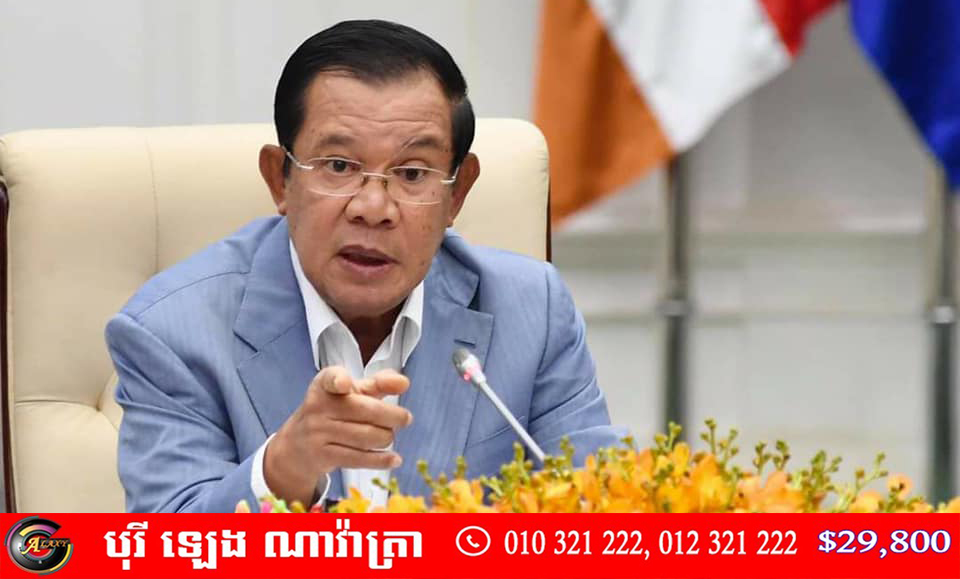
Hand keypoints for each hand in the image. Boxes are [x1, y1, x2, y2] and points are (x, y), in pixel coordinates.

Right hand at [263, 366, 412, 505]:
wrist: (296, 445)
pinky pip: (358, 459)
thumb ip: (379, 383)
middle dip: (392, 416)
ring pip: (366, 437)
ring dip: (386, 437)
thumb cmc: (333, 412)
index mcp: (324, 385)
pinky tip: (394, 459)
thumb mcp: (351, 392)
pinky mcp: (323, 456)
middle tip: (405, 418)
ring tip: (389, 435)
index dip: (338, 380)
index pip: (331, 379)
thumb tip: (403, 383)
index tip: (344, 384)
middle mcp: (318, 407)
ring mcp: (318, 433)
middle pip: (365, 411)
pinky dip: (381, 460)